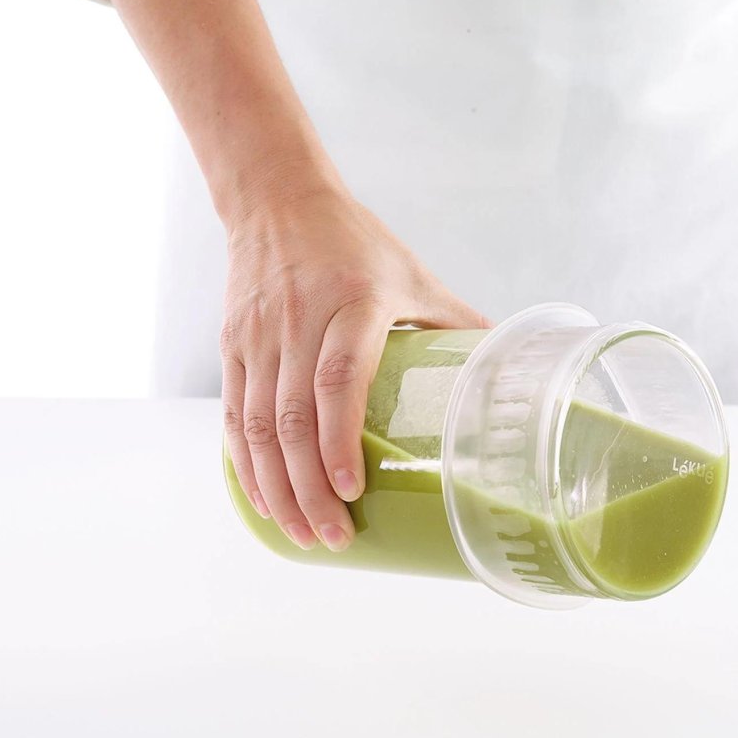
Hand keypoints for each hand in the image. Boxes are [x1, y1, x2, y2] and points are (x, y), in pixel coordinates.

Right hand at [220, 179, 490, 550]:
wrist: (277, 199)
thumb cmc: (354, 239)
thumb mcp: (413, 273)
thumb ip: (455, 320)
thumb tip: (504, 368)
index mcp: (352, 303)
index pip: (338, 380)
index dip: (340, 441)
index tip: (353, 490)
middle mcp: (298, 322)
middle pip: (294, 419)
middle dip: (310, 489)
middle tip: (334, 538)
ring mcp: (259, 336)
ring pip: (258, 426)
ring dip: (277, 488)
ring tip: (301, 534)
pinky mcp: (233, 345)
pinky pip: (234, 414)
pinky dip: (245, 463)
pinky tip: (264, 498)